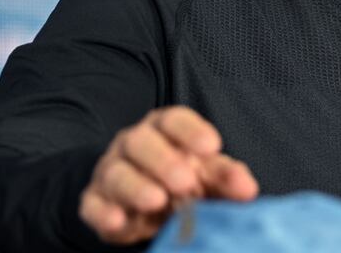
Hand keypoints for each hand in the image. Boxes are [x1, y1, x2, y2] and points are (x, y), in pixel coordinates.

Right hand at [79, 106, 259, 244]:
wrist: (147, 204)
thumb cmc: (184, 181)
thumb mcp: (209, 177)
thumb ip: (228, 178)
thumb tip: (248, 188)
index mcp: (164, 129)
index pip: (173, 119)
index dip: (191, 131)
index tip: (213, 146)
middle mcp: (133, 144)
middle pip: (141, 142)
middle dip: (162, 160)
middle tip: (186, 181)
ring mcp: (110, 171)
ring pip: (115, 173)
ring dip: (135, 187)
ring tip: (157, 201)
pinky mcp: (93, 201)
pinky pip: (92, 204)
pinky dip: (103, 213)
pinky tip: (119, 221)